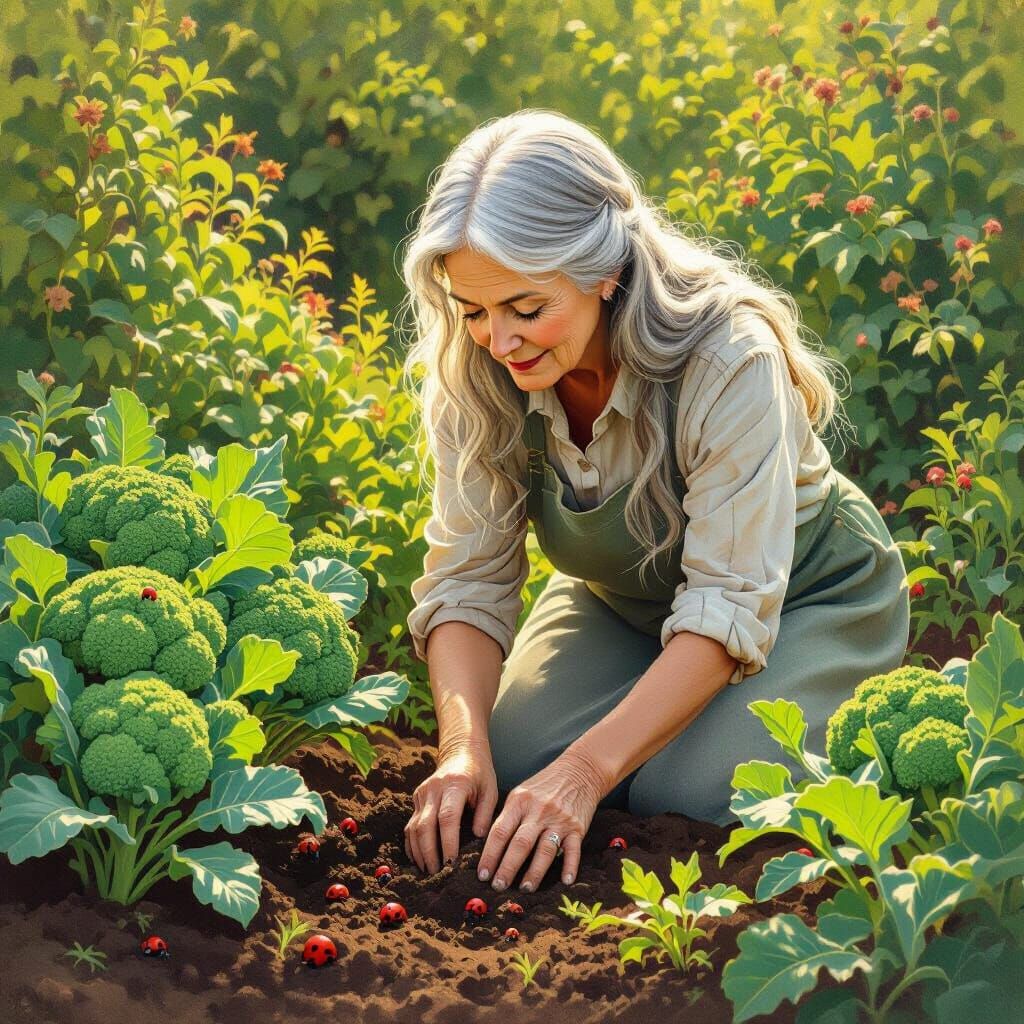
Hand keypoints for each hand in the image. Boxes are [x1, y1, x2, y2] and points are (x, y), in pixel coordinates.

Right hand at [404, 741, 498, 875]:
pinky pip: (410, 826)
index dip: (447, 843)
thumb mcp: (490, 790)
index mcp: (454, 785)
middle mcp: (433, 789)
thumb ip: (486, 814)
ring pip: (413, 828)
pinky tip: (419, 860)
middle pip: (425, 826)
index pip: (447, 818)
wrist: (460, 752)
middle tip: (438, 875)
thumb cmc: (480, 774)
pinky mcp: (416, 798)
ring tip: (429, 873)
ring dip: (419, 853)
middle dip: (430, 854)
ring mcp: (422, 793)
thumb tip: (479, 839)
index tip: (452, 864)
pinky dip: (412, 845)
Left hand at [476, 753, 603, 893]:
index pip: (500, 832)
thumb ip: (508, 816)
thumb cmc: (545, 785)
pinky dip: (570, 866)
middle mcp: (538, 811)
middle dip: (507, 868)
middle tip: (498, 887)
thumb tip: (491, 848)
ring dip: (534, 872)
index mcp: (519, 802)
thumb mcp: (522, 793)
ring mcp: (559, 820)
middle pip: (520, 844)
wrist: (579, 770)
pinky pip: (573, 850)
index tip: (482, 874)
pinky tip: (565, 882)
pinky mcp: (577, 827)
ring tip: (525, 888)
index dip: (489, 855)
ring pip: (545, 850)